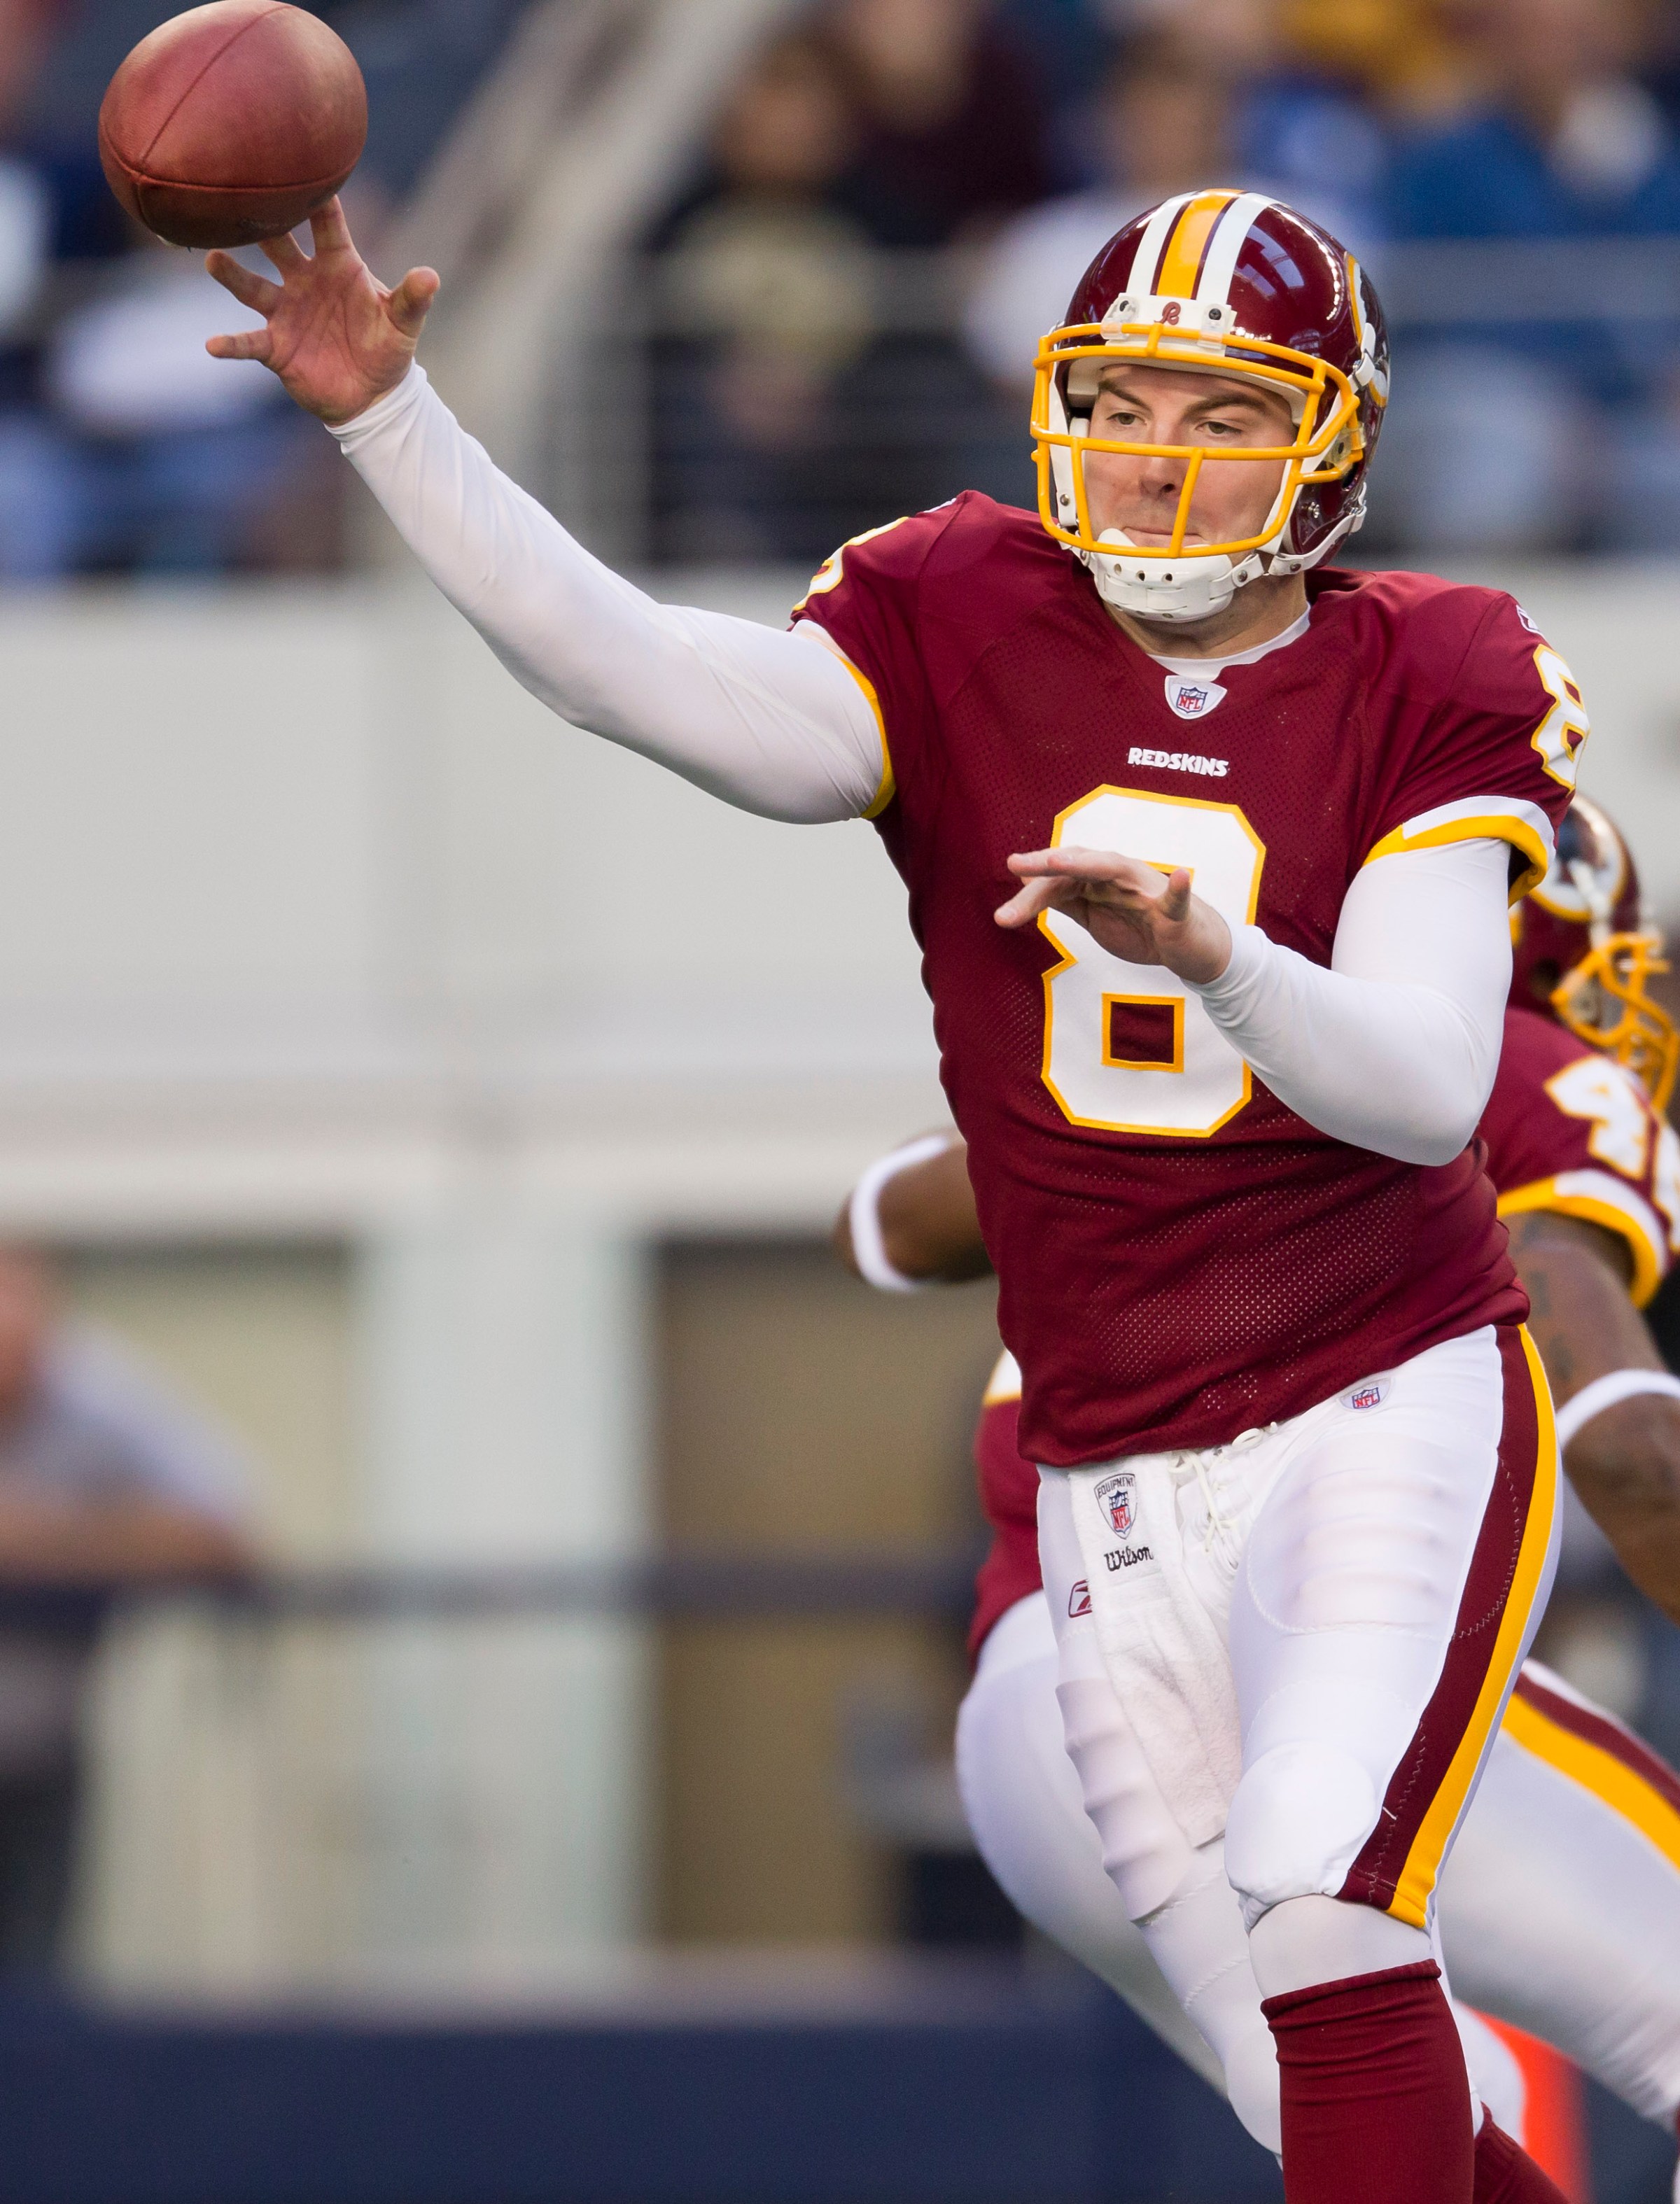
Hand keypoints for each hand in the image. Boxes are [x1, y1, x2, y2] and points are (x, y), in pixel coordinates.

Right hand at [205, 198, 438, 425]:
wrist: (372, 395)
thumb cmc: (386, 349)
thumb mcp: (404, 324)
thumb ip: (413, 300)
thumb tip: (430, 276)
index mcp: (337, 265)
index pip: (325, 224)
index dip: (315, 198)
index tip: (298, 164)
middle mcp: (304, 280)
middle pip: (277, 245)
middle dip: (260, 224)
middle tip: (236, 198)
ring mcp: (285, 311)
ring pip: (252, 287)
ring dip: (232, 274)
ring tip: (212, 259)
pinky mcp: (276, 347)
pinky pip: (249, 342)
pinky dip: (232, 345)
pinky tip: (213, 346)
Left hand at [996, 845, 1231, 983]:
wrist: (1186, 947)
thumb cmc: (1139, 926)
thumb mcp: (1092, 914)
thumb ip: (1064, 898)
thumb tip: (1026, 883)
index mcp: (1097, 878)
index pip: (1058, 879)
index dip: (1031, 888)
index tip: (1003, 901)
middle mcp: (1119, 874)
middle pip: (1077, 867)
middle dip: (1046, 865)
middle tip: (1015, 864)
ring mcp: (1147, 889)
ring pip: (1115, 870)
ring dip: (1086, 864)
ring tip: (1059, 860)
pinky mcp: (1175, 911)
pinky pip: (1177, 898)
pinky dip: (1179, 887)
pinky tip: (1181, 876)